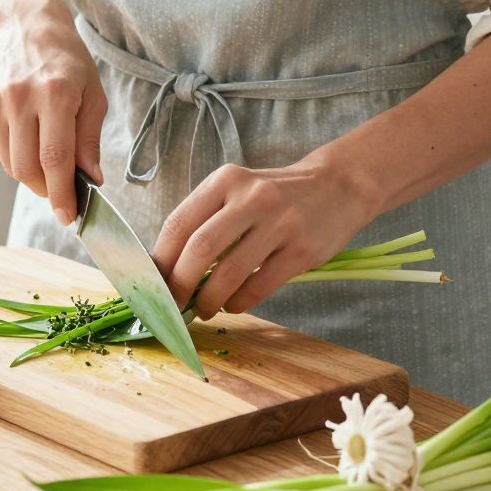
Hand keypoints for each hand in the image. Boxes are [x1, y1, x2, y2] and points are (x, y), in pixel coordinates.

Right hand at [0, 0, 106, 225]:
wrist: (23, 25)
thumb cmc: (66, 60)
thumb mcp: (92, 93)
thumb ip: (90, 139)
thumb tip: (91, 180)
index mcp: (56, 93)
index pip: (55, 158)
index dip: (62, 194)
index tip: (69, 217)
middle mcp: (19, 98)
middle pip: (28, 169)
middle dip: (47, 189)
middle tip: (61, 187)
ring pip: (10, 164)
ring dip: (31, 172)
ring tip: (45, 149)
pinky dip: (14, 154)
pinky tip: (25, 131)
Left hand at [151, 155, 374, 319]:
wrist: (337, 187)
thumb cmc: (276, 195)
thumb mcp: (239, 191)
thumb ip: (208, 221)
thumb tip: (171, 269)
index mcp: (226, 181)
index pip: (179, 223)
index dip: (161, 259)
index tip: (153, 283)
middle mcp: (251, 198)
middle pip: (200, 248)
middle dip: (180, 284)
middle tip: (174, 304)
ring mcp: (279, 223)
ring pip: (230, 272)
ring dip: (210, 299)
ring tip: (205, 310)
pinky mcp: (302, 250)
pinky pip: (260, 284)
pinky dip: (240, 301)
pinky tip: (234, 304)